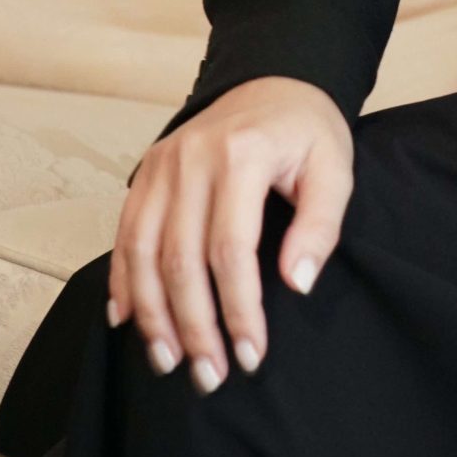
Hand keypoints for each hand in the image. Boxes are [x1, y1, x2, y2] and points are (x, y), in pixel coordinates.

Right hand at [107, 75, 353, 392]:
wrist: (275, 81)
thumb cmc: (307, 132)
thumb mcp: (334, 169)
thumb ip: (321, 225)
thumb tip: (296, 284)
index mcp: (242, 154)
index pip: (232, 249)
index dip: (238, 310)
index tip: (250, 356)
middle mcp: (193, 157)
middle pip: (181, 258)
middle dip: (193, 326)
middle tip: (208, 376)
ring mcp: (163, 161)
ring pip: (142, 250)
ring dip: (153, 313)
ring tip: (169, 360)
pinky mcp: (147, 170)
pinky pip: (125, 231)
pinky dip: (122, 279)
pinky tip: (128, 318)